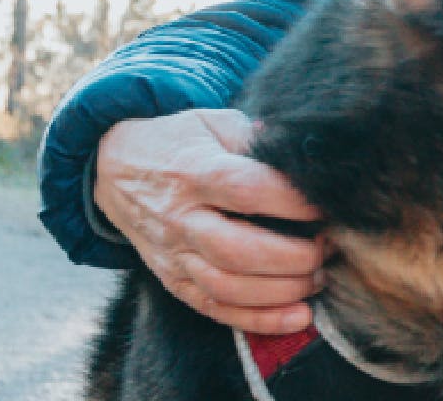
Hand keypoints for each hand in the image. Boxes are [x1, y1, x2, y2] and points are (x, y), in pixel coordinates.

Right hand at [94, 108, 329, 333]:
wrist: (113, 167)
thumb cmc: (178, 142)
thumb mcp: (213, 122)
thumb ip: (256, 138)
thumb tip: (303, 155)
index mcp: (193, 171)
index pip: (247, 191)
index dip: (293, 203)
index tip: (328, 207)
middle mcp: (180, 217)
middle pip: (239, 251)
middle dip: (295, 257)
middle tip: (328, 247)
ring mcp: (173, 254)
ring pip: (228, 288)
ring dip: (283, 291)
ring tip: (317, 278)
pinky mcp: (171, 279)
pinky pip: (213, 309)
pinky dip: (258, 321)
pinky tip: (298, 317)